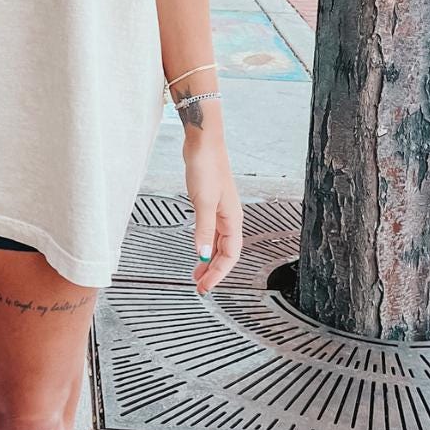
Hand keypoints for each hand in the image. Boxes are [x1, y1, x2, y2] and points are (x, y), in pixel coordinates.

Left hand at [183, 135, 242, 294]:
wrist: (202, 142)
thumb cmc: (206, 166)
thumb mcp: (202, 201)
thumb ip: (203, 229)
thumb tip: (203, 254)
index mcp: (232, 218)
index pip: (230, 255)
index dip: (219, 273)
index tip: (206, 287)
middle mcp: (229, 216)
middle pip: (225, 251)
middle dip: (214, 270)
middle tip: (200, 285)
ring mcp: (220, 209)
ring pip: (218, 241)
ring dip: (208, 258)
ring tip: (197, 272)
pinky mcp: (210, 201)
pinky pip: (211, 230)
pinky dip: (205, 242)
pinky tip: (198, 245)